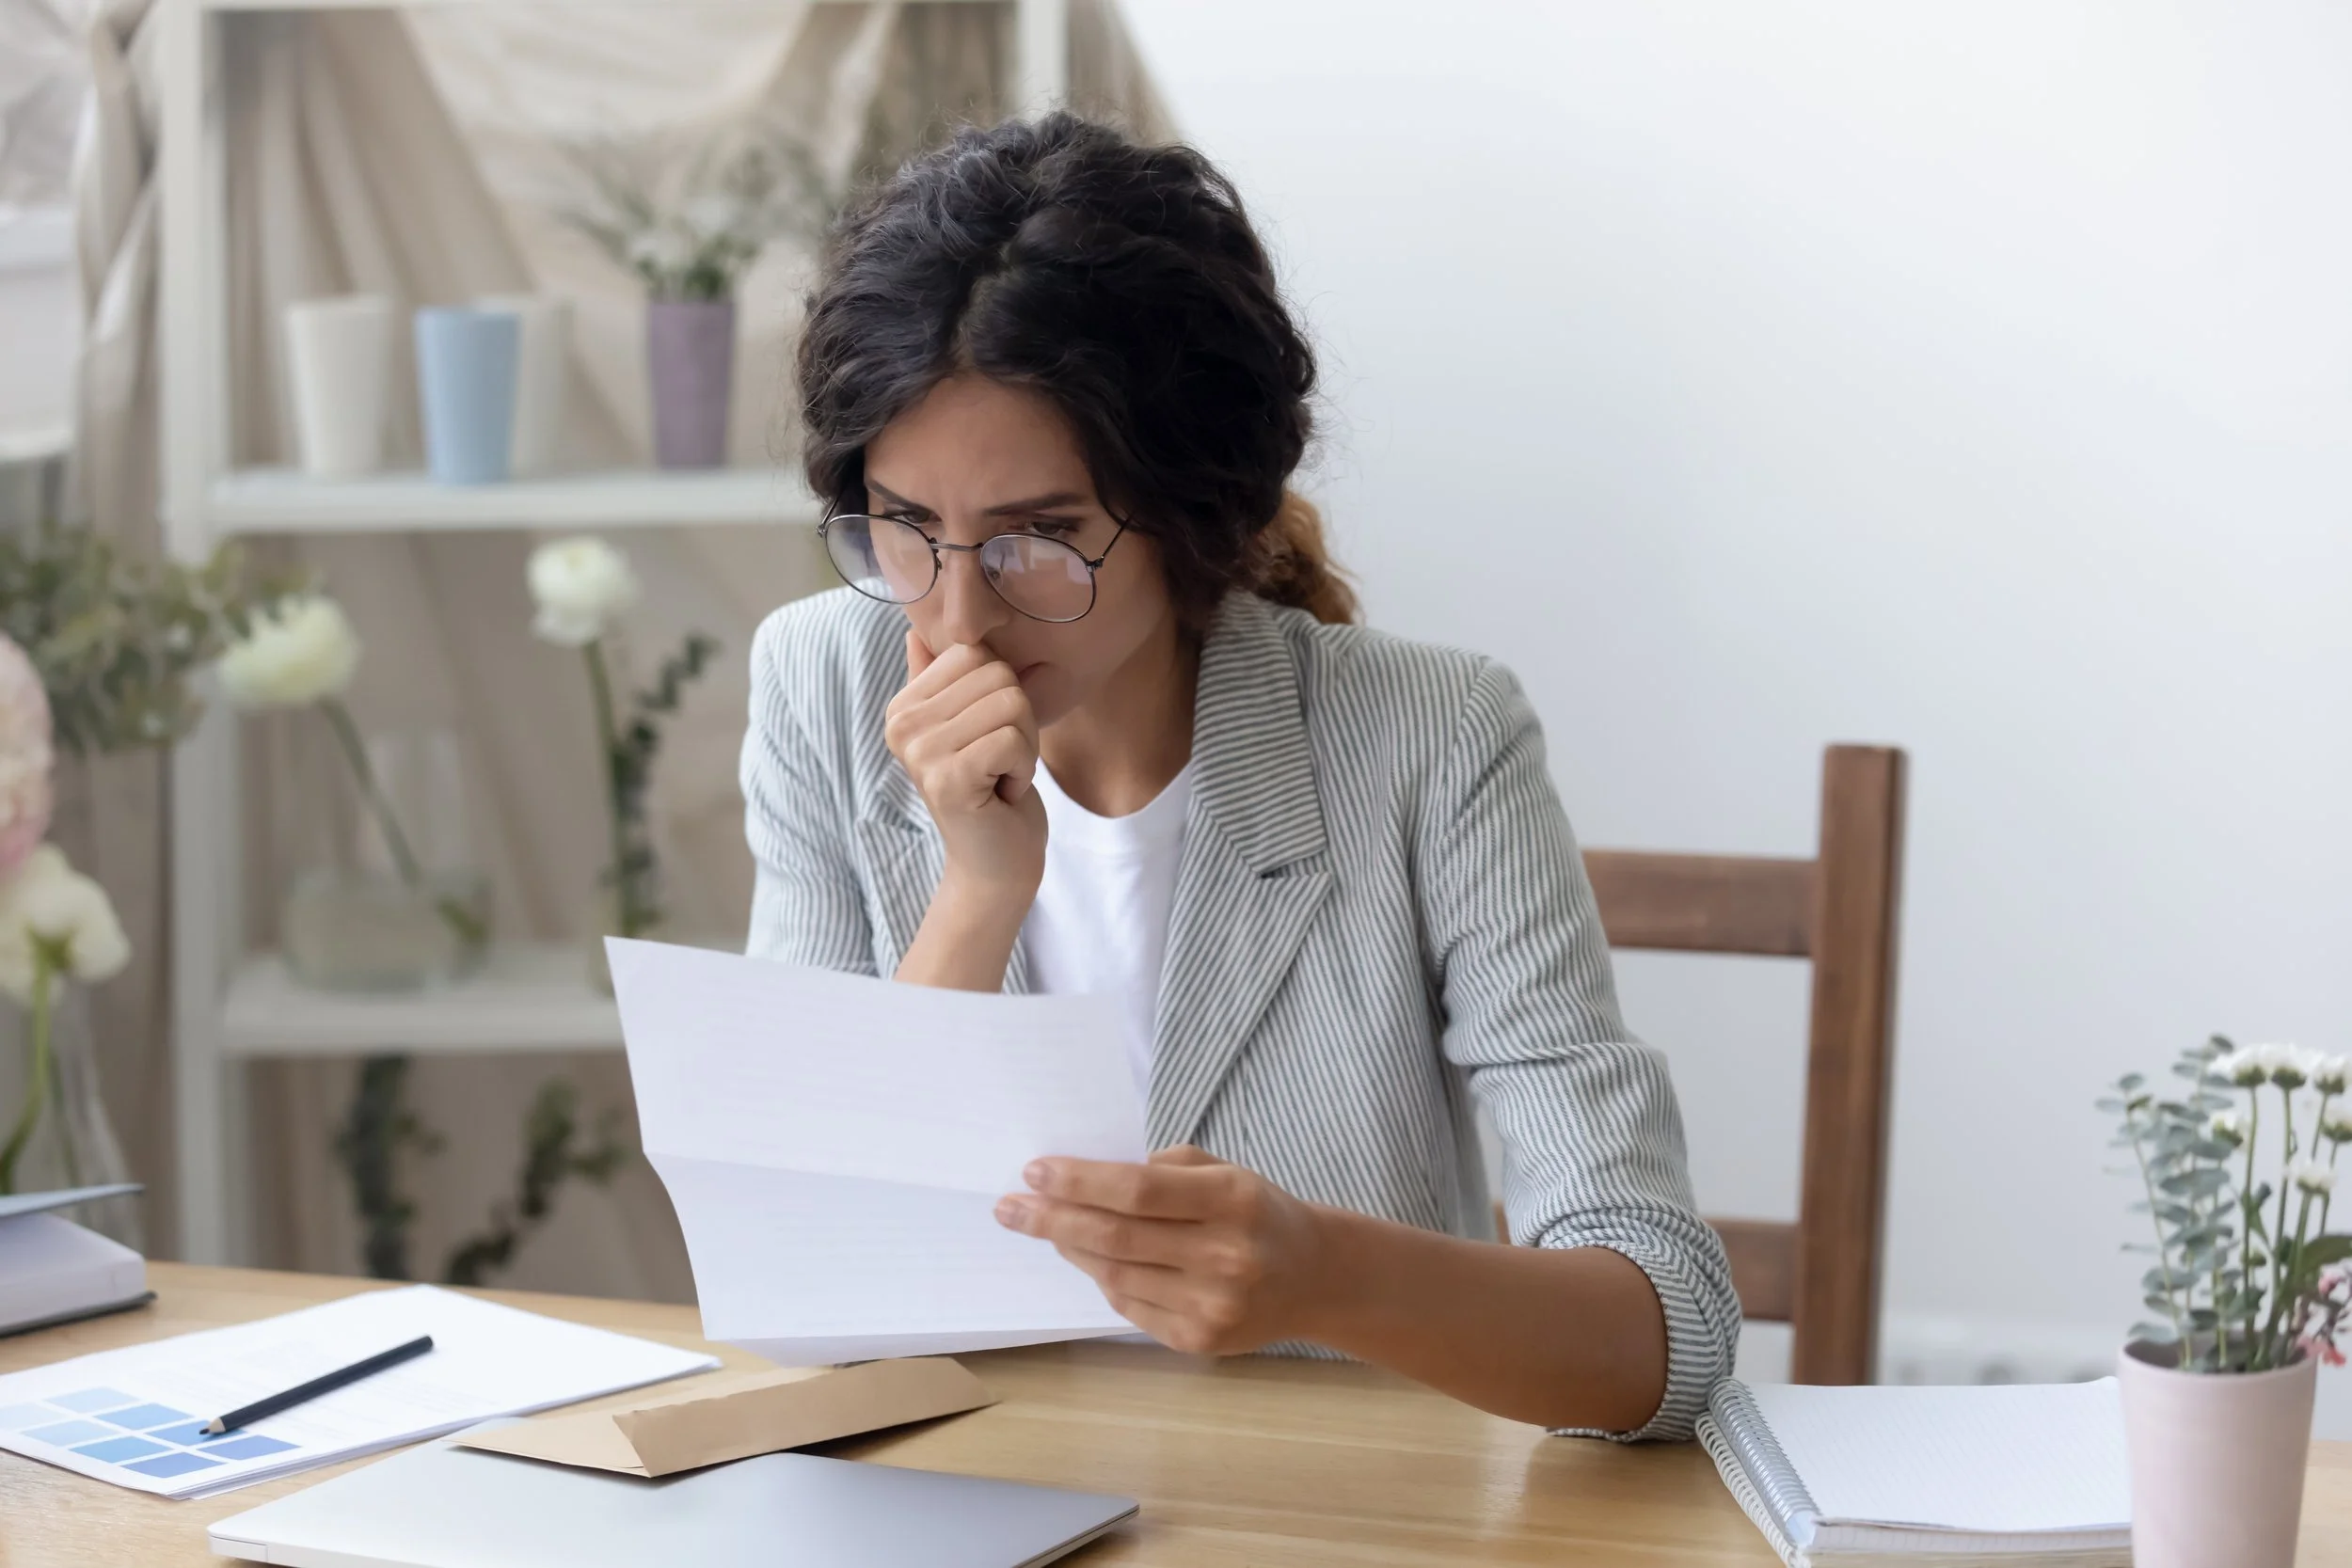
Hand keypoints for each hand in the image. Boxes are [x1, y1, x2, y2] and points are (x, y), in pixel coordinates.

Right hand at [884, 630, 1046, 901]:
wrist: (996, 863)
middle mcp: (902, 725)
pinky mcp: (947, 779)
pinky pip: (1012, 739)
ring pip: (1011, 704)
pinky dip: (1022, 768)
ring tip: (999, 776)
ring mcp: (920, 753)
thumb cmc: (991, 790)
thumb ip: (939, 681)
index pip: (976, 652)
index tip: (987, 737)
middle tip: (997, 762)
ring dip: (1023, 747)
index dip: (1001, 693)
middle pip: (998, 675)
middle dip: (1018, 721)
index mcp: (904, 707)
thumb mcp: (967, 727)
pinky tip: (1003, 793)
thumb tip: (915, 630)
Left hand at [994, 1146, 1331, 1355]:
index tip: (1034, 1172)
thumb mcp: (1225, 1171)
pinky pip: (1129, 1306)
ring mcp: (1212, 1305)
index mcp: (1233, 1201)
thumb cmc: (1256, 1213)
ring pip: (1115, 1275)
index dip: (1080, 1181)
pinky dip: (1101, 1279)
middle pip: (1117, 1237)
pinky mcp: (1198, 1339)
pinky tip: (1086, 1258)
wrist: (1312, 1279)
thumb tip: (1086, 1178)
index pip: (1139, 1190)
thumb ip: (1163, 1169)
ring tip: (1044, 1226)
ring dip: (1070, 1249)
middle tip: (1010, 1207)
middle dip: (1053, 1219)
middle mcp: (1225, 1256)